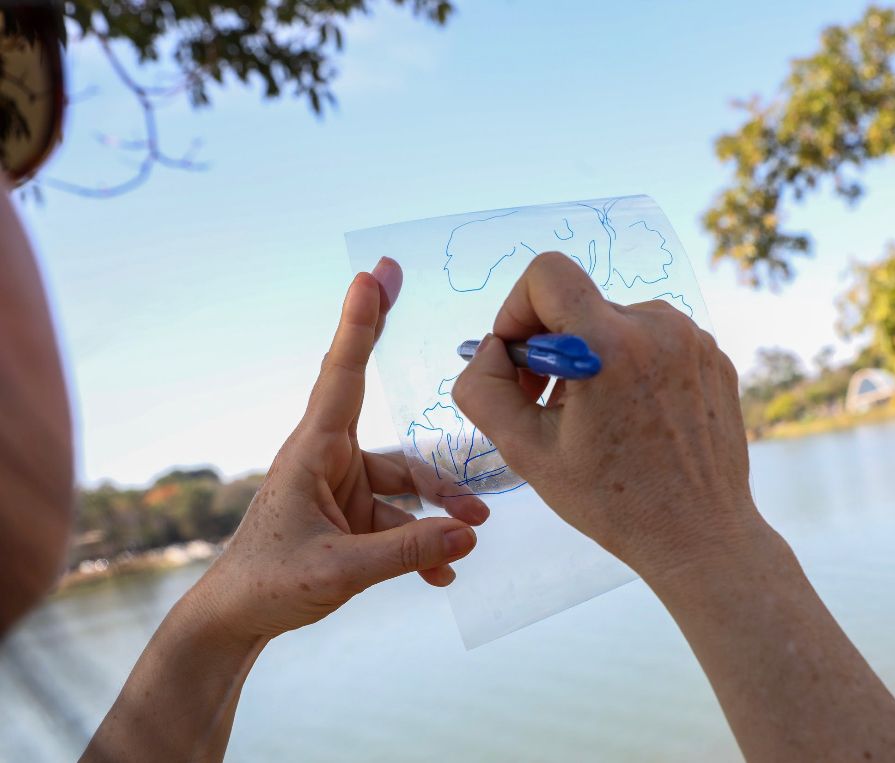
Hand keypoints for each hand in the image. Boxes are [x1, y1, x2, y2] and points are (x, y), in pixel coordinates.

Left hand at [196, 258, 487, 639]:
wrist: (236, 620)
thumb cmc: (269, 584)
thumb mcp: (340, 570)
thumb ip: (407, 550)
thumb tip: (470, 530)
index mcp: (313, 451)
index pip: (343, 375)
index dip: (360, 324)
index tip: (372, 275)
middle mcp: (330, 458)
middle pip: (384, 415)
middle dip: (407, 381)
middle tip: (420, 304)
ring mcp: (344, 487)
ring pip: (408, 484)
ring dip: (440, 508)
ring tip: (471, 535)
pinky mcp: (353, 517)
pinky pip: (400, 521)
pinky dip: (423, 543)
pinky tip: (441, 573)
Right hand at [453, 252, 759, 578]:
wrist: (699, 536)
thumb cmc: (613, 503)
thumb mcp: (525, 451)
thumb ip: (484, 388)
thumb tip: (492, 349)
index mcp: (610, 343)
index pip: (547, 273)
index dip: (517, 308)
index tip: (519, 357)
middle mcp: (658, 326)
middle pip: (580, 304)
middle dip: (553, 346)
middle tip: (549, 406)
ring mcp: (694, 339)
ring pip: (618, 322)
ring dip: (595, 358)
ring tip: (597, 418)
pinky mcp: (714, 357)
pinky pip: (656, 341)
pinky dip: (634, 368)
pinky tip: (634, 420)